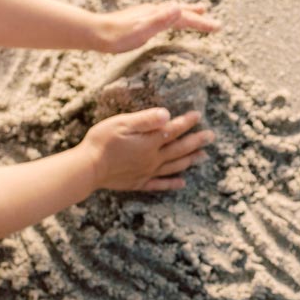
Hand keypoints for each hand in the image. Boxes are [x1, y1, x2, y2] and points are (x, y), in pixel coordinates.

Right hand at [81, 107, 214, 191]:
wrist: (88, 169)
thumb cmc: (102, 142)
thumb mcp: (122, 124)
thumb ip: (146, 120)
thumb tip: (167, 115)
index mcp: (150, 142)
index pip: (174, 130)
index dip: (187, 122)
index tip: (198, 115)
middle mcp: (153, 158)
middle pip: (180, 149)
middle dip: (197, 141)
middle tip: (211, 137)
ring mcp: (147, 172)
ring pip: (174, 166)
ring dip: (190, 160)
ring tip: (203, 156)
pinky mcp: (138, 183)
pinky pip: (160, 184)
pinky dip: (172, 184)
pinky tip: (182, 183)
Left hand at [92, 1, 219, 53]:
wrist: (94, 33)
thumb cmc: (116, 36)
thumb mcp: (141, 30)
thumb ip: (159, 19)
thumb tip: (178, 6)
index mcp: (157, 15)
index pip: (185, 18)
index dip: (202, 23)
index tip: (218, 27)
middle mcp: (154, 12)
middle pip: (180, 12)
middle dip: (197, 16)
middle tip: (211, 18)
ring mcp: (146, 15)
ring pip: (172, 13)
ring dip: (186, 13)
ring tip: (197, 12)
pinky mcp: (139, 21)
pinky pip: (163, 18)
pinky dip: (173, 18)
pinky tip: (168, 21)